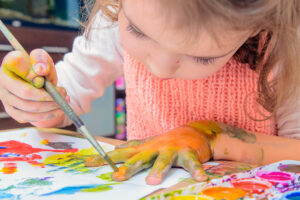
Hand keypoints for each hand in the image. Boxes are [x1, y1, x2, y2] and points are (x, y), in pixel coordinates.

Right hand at [0, 49, 67, 125]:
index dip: (35, 76)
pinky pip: (30, 118)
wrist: (38, 80)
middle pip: (26, 94)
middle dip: (49, 96)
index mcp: (8, 65)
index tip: (48, 76)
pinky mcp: (13, 111)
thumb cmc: (39, 67)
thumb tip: (41, 70)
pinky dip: (48, 115)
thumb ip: (40, 59)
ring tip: (64, 100)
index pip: (19, 71)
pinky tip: (59, 109)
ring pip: (29, 109)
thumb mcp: (42, 58)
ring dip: (51, 107)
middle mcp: (2, 83)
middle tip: (64, 93)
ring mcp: (6, 99)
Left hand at [85, 121, 220, 184]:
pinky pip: (192, 163)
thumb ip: (132, 147)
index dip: (105, 159)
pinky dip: (196, 170)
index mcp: (144, 149)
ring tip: (152, 181)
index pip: (121, 153)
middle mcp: (155, 148)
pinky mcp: (188, 153)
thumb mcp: (147, 144)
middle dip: (128, 168)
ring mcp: (172, 150)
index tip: (88, 164)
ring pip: (164, 160)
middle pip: (140, 159)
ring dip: (158, 170)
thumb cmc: (166, 141)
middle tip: (117, 177)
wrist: (192, 132)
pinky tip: (200, 178)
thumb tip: (115, 149)